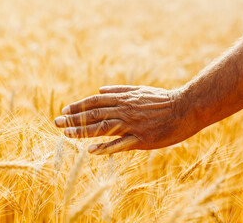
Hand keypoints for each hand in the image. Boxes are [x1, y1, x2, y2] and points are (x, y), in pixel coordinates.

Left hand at [54, 85, 197, 154]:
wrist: (185, 109)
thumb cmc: (163, 100)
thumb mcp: (140, 91)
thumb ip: (119, 91)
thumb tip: (100, 90)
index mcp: (123, 99)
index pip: (94, 102)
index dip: (78, 106)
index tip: (64, 111)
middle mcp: (124, 110)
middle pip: (93, 115)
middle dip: (73, 119)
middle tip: (57, 124)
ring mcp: (132, 125)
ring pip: (102, 129)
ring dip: (82, 132)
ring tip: (66, 136)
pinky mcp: (141, 139)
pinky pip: (119, 144)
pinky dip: (104, 147)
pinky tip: (90, 151)